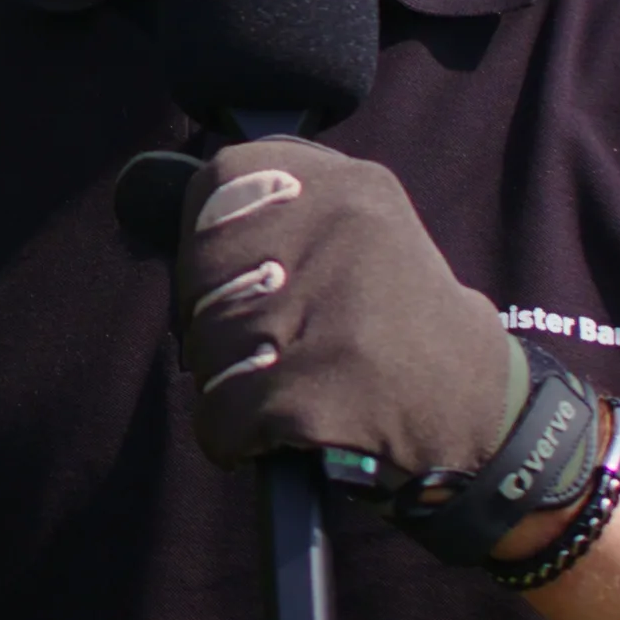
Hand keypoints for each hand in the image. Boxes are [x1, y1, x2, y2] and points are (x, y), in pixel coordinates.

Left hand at [164, 140, 526, 484]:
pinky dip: (232, 438)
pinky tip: (274, 436)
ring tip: (288, 389)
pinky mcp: (319, 391)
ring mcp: (332, 313)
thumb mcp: (352, 237)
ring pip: (205, 346)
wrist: (483, 423)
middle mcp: (345, 233)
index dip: (211, 239)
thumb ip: (258, 209)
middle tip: (274, 348)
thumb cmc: (394, 328)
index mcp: (351, 186)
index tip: (248, 275)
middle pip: (200, 271)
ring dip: (229, 383)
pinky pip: (221, 414)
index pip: (218, 181)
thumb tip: (136, 183)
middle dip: (216, 321)